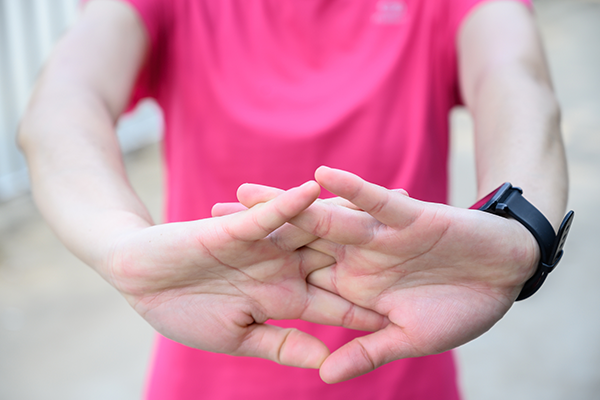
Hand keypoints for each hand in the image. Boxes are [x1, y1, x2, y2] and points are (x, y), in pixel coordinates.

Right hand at [106, 181, 386, 368]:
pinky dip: (292, 204)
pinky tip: (320, 189)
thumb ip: (282, 345)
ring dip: (350, 217)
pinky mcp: (239, 225)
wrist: (141, 281)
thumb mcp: (238, 337)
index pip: (335, 307)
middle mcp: (283, 268)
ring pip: (315, 229)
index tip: (410, 313)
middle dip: (379, 255)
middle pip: (339, 261)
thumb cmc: (182, 314)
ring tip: (394, 199)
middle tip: (426, 244)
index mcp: (284, 299)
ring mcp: (264, 245)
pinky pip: (271, 213)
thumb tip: (326, 362)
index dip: (369, 311)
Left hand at [236, 167, 538, 382]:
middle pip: (297, 241)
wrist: (502, 276)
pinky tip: (321, 178)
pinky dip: (351, 191)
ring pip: (324, 216)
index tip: (218, 270)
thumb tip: (323, 377)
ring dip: (287, 204)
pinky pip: (373, 202)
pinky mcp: (407, 216)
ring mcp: (378, 236)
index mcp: (353, 288)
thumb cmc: (461, 311)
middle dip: (256, 231)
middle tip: (210, 219)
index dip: (259, 276)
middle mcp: (357, 258)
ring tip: (244, 191)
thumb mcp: (408, 338)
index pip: (297, 280)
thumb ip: (366, 351)